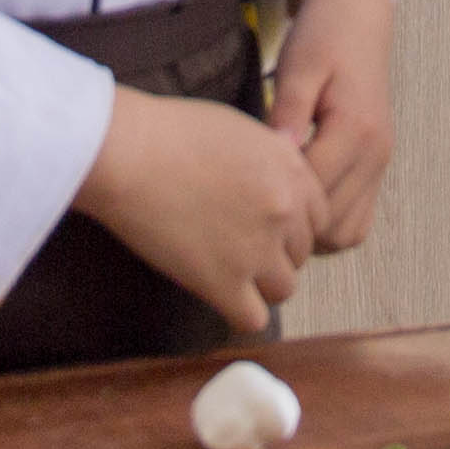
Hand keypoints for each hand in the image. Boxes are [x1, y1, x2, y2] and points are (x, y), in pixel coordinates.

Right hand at [72, 87, 322, 331]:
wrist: (130, 153)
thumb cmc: (173, 131)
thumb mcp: (241, 129)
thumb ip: (274, 156)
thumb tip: (284, 175)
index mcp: (291, 171)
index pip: (319, 217)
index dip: (294, 224)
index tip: (269, 226)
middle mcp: (284, 211)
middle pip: (301, 253)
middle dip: (277, 252)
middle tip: (240, 246)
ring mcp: (257, 250)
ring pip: (283, 289)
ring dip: (261, 284)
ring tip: (230, 272)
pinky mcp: (224, 283)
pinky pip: (253, 319)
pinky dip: (239, 312)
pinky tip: (220, 296)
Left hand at [264, 0, 399, 251]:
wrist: (357, 16)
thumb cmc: (322, 36)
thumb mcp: (298, 66)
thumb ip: (288, 110)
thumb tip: (276, 155)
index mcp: (356, 128)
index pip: (313, 191)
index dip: (276, 197)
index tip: (241, 190)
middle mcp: (375, 153)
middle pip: (330, 222)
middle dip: (291, 222)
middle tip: (252, 203)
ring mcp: (380, 164)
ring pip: (346, 232)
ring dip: (311, 231)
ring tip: (275, 205)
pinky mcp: (376, 167)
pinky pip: (356, 221)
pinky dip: (328, 225)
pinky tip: (298, 203)